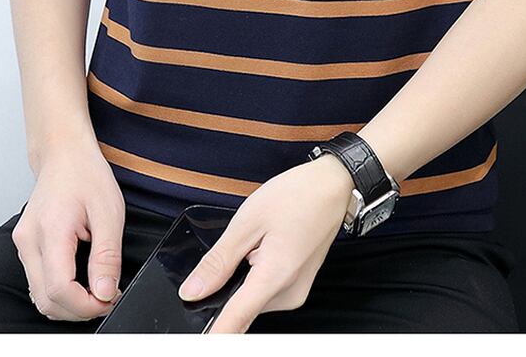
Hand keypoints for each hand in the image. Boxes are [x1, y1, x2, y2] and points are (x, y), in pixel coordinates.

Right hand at [11, 137, 125, 320]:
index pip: (60, 289)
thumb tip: (106, 292)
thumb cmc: (85, 174)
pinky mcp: (25, 245)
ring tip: (97, 289)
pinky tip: (80, 281)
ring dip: (69, 304)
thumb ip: (107, 256)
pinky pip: (38, 282)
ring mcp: (23, 244)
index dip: (86, 306)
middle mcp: (28, 241)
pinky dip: (59, 291)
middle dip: (79, 310)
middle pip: (46, 300)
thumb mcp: (109, 212)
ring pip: (40, 295)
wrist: (64, 153)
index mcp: (50, 231)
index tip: (110, 299)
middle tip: (108, 297)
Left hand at [178, 155, 352, 332]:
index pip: (235, 322)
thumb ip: (218, 261)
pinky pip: (267, 289)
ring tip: (260, 239)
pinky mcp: (298, 286)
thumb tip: (193, 290)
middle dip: (229, 284)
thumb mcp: (247, 221)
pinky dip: (258, 272)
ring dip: (245, 275)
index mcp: (275, 277)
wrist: (332, 185)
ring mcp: (296, 292)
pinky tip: (266, 244)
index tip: (198, 342)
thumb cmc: (297, 195)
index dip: (213, 335)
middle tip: (241, 245)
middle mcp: (289, 294)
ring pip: (253, 297)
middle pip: (242, 306)